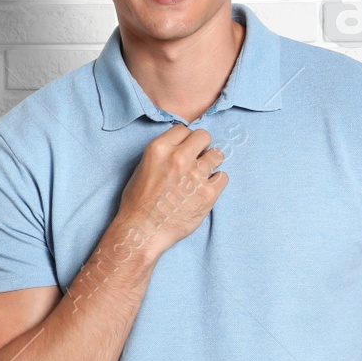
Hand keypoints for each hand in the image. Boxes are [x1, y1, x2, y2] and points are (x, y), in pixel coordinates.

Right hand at [114, 125, 227, 257]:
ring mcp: (196, 175)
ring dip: (211, 163)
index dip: (185, 139)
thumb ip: (162, 155)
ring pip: (218, 154)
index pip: (183, 129)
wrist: (143, 231)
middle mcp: (179, 158)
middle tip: (197, 159)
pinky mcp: (208, 193)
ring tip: (202, 175)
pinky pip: (223, 177)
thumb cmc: (138, 203)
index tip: (185, 149)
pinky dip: (216, 183)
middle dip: (201, 147)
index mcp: (159, 149)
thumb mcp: (141, 168)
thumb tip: (181, 148)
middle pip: (204, 136)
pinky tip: (205, 190)